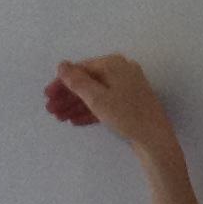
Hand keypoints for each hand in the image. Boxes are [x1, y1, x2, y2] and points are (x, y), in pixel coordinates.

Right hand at [45, 55, 177, 160]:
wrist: (155, 139)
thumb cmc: (126, 115)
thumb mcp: (97, 98)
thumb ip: (77, 81)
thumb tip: (62, 65)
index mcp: (113, 64)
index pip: (82, 69)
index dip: (62, 82)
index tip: (48, 94)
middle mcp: (121, 71)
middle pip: (88, 82)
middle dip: (68, 96)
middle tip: (51, 110)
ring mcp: (126, 88)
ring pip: (95, 94)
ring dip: (76, 106)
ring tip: (60, 118)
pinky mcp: (129, 104)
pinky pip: (105, 104)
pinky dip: (90, 112)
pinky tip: (75, 121)